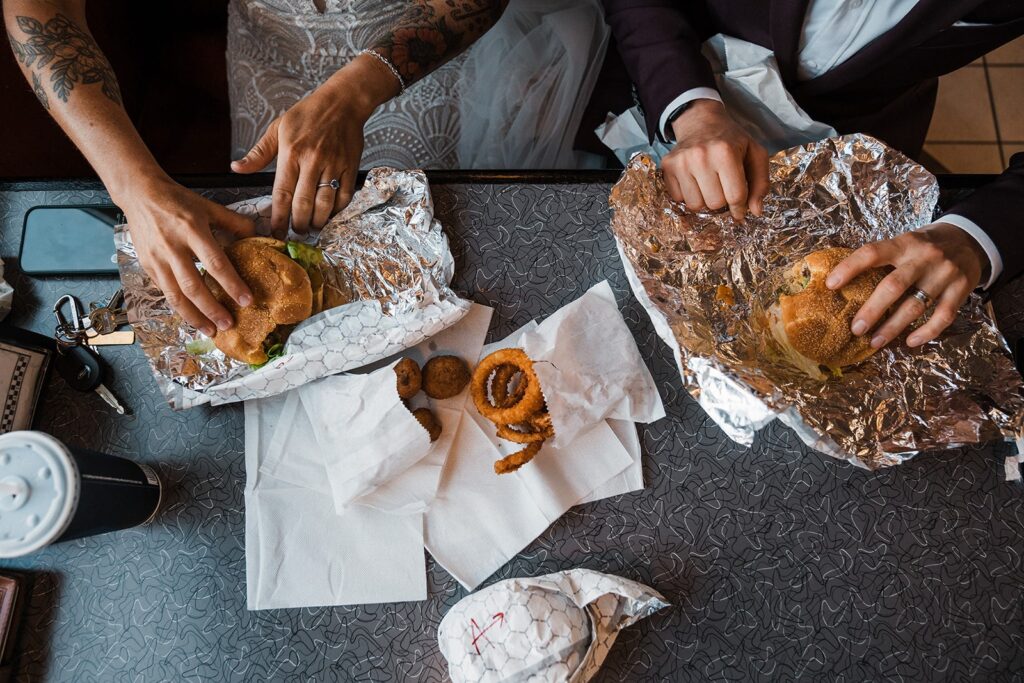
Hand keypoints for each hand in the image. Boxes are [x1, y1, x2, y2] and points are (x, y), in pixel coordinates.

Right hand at [121, 177, 255, 335]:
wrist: (140, 194)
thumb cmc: (178, 201)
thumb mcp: (208, 206)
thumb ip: (234, 222)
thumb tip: (258, 234)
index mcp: (193, 230)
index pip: (216, 263)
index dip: (232, 284)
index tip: (247, 301)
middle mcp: (173, 248)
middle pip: (193, 286)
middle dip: (212, 309)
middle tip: (228, 325)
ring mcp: (157, 259)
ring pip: (175, 295)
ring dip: (194, 316)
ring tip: (210, 330)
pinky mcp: (146, 266)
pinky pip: (164, 292)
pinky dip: (179, 307)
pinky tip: (192, 317)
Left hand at [231, 54, 397, 236]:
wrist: (343, 103)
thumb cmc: (308, 114)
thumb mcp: (278, 128)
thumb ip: (258, 153)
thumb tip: (236, 169)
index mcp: (291, 153)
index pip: (282, 194)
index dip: (278, 218)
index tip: (275, 232)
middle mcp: (312, 161)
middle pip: (303, 204)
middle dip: (298, 224)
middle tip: (295, 231)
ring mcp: (333, 166)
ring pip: (325, 204)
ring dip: (317, 221)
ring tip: (311, 226)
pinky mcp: (350, 168)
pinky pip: (345, 197)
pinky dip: (337, 211)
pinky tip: (329, 214)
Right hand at [664, 99, 769, 219]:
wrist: (700, 121)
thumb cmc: (731, 140)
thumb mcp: (755, 154)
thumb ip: (761, 183)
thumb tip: (756, 211)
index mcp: (725, 152)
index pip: (735, 196)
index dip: (740, 207)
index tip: (740, 208)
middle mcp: (701, 156)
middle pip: (715, 203)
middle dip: (722, 201)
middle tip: (723, 188)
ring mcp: (681, 162)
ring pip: (695, 205)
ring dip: (704, 200)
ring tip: (709, 185)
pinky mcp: (667, 167)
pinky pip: (678, 199)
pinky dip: (688, 195)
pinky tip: (694, 181)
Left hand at [826, 223, 986, 348]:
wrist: (970, 239)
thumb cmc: (926, 245)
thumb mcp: (905, 242)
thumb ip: (883, 258)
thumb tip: (842, 280)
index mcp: (905, 243)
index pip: (872, 253)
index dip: (849, 268)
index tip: (830, 285)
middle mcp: (924, 258)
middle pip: (894, 286)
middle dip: (872, 310)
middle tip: (855, 329)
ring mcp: (945, 274)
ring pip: (916, 306)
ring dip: (893, 327)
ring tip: (874, 342)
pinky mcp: (961, 289)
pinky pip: (943, 316)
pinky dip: (926, 332)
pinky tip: (910, 342)